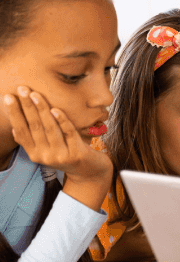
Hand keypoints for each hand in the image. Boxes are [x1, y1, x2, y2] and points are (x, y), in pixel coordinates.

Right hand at [3, 87, 111, 210]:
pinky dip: (62, 121)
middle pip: (34, 127)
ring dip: (42, 110)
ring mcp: (61, 155)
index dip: (14, 114)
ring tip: (36, 94)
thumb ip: (32, 140)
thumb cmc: (66, 154)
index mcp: (34, 154)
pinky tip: (56, 109)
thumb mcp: (46, 150)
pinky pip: (68, 133)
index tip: (8, 97)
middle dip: (27, 106)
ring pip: (50, 129)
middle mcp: (45, 156)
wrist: (90, 172)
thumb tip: (14, 126)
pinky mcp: (77, 153)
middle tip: (22, 89)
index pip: (21, 131)